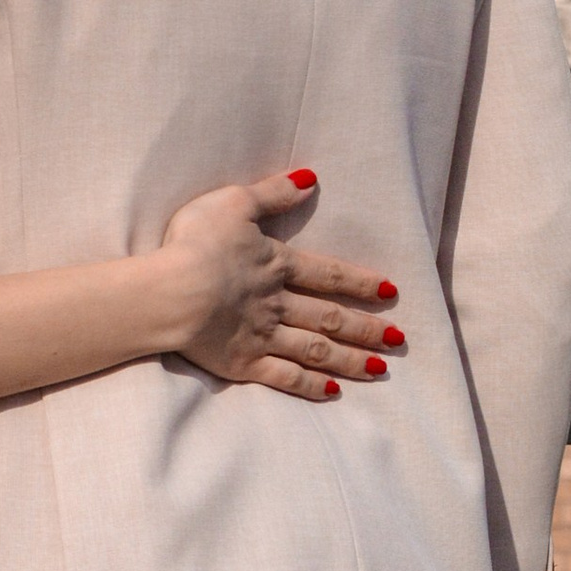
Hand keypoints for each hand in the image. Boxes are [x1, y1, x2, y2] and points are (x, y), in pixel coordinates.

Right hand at [150, 171, 404, 399]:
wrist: (171, 292)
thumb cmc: (196, 243)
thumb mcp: (234, 203)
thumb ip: (273, 193)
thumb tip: (310, 178)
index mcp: (277, 264)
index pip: (329, 275)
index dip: (361, 283)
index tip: (391, 292)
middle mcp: (279, 303)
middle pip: (331, 317)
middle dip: (368, 328)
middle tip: (400, 340)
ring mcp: (263, 337)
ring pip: (317, 350)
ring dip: (351, 359)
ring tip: (379, 369)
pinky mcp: (244, 364)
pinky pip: (286, 377)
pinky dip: (311, 386)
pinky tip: (333, 392)